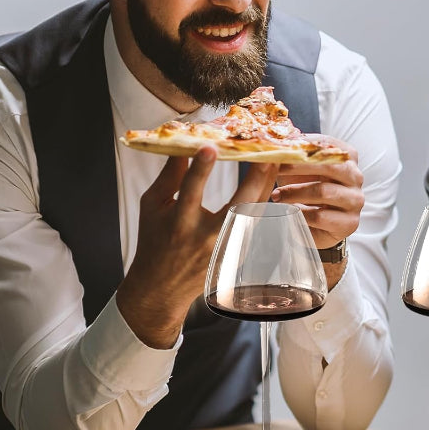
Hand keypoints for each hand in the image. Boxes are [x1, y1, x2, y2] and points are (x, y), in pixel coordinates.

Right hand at [116, 147, 277, 347]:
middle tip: (266, 151)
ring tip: (276, 158)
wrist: (162, 287)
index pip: (190, 191)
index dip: (200, 169)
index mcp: (180, 222)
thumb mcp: (152, 206)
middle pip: (237, 205)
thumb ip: (169, 175)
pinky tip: (271, 181)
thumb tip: (183, 142)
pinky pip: (256, 223)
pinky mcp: (239, 253)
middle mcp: (206, 236)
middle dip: (255, 177)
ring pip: (254, 213)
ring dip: (266, 185)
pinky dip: (263, 201)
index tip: (211, 146)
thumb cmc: (154, 240)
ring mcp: (227, 247)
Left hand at [270, 136, 363, 273]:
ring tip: (276, 196)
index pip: (327, 144)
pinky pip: (320, 216)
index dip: (303, 145)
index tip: (281, 148)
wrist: (314, 225)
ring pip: (323, 191)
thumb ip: (293, 152)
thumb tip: (277, 138)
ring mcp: (356, 200)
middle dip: (298, 166)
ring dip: (294, 193)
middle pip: (329, 165)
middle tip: (275, 169)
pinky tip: (288, 213)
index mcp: (347, 156)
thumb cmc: (305, 189)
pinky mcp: (350, 222)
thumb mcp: (298, 168)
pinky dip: (300, 214)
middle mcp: (356, 176)